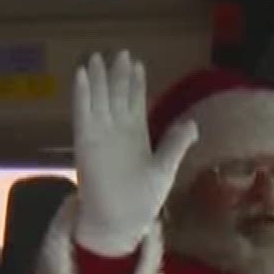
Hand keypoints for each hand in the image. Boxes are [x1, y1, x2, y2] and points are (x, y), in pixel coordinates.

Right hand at [71, 51, 199, 254]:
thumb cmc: (142, 200)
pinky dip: (81, 94)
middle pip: (115, 95)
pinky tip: (80, 74)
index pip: (135, 102)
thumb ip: (175, 144)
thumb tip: (193, 123)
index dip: (135, 83)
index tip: (136, 63)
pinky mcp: (85, 141)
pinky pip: (82, 113)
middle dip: (116, 74)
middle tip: (119, 52)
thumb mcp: (164, 169)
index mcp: (137, 135)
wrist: (120, 222)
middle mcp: (117, 131)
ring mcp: (100, 134)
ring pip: (98, 99)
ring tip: (97, 56)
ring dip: (97, 78)